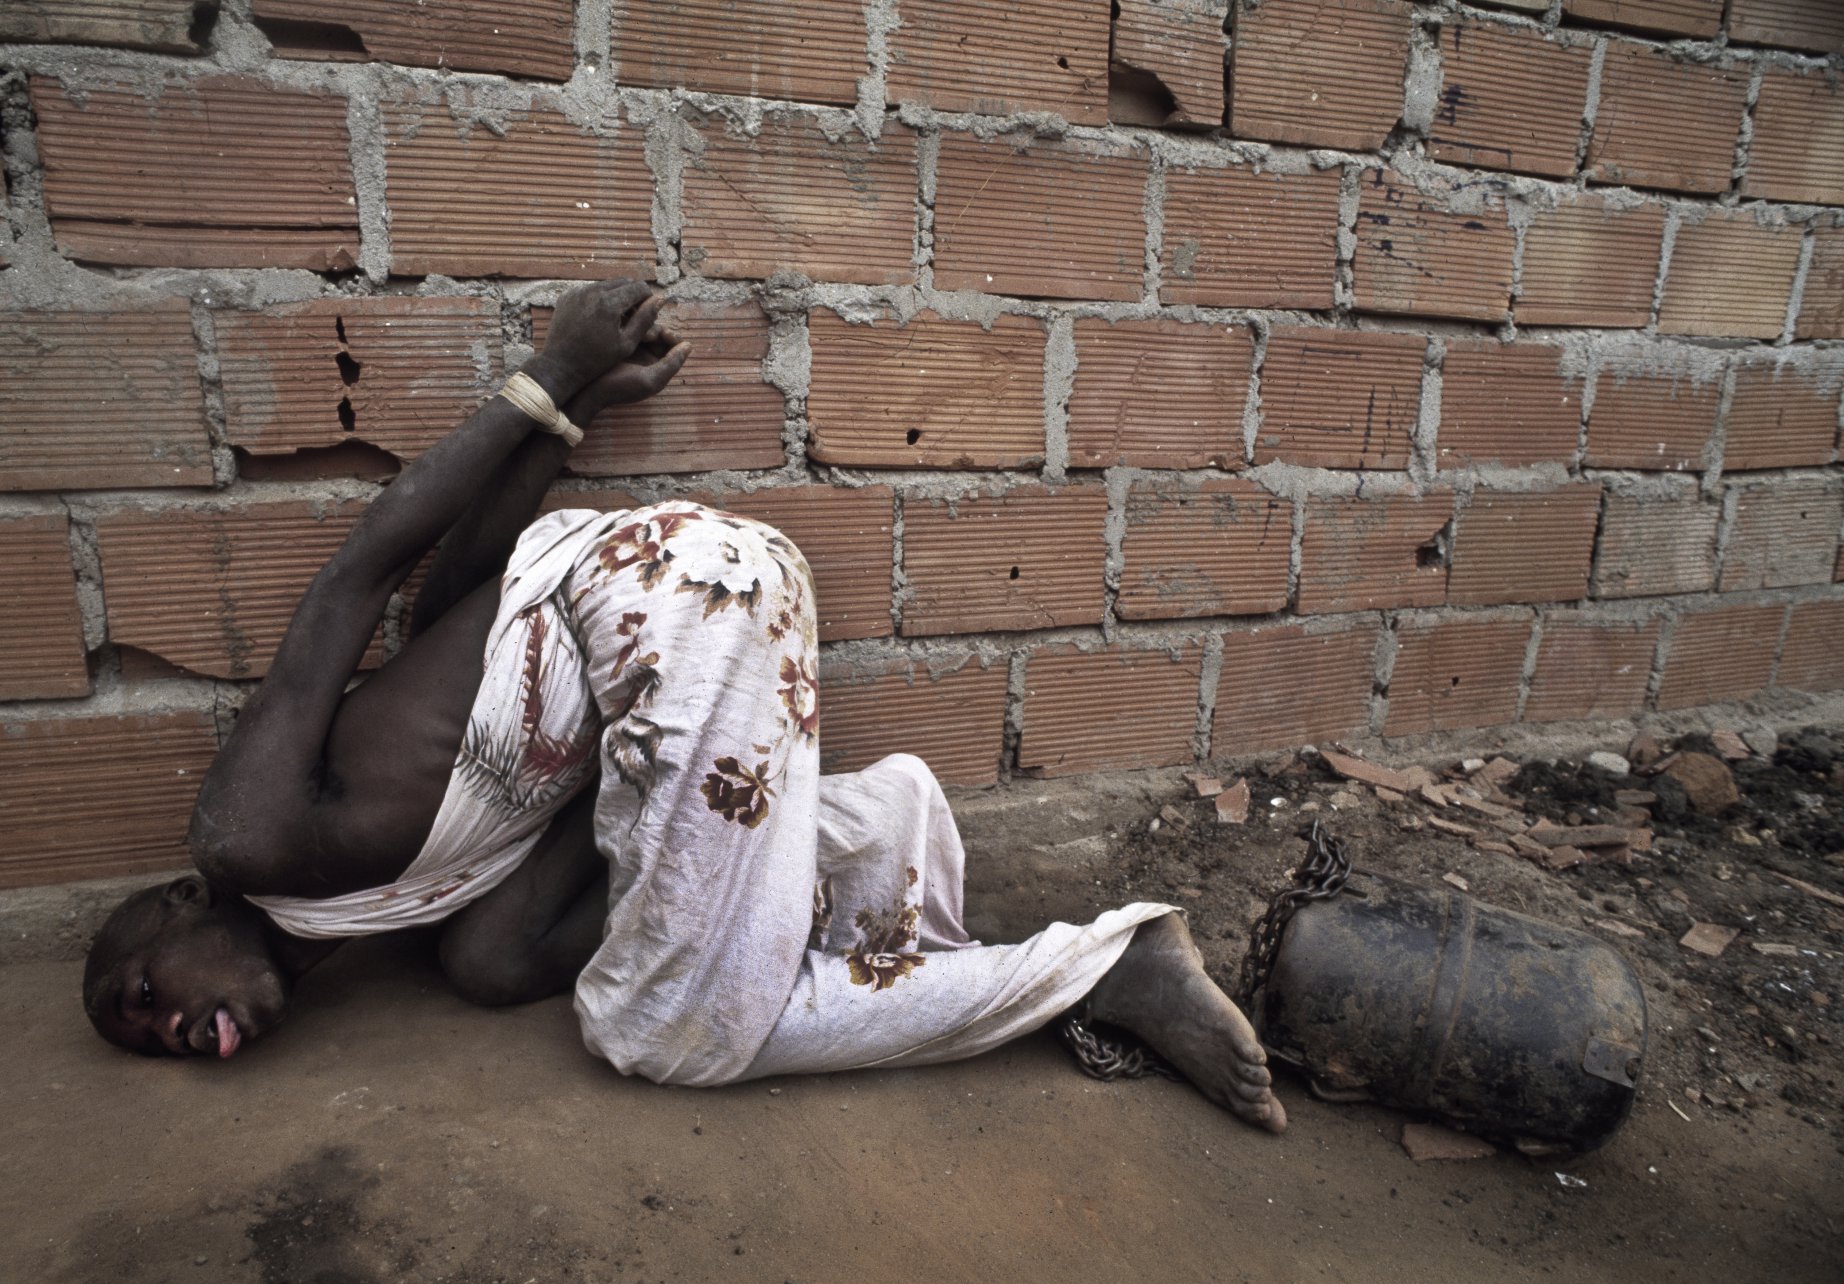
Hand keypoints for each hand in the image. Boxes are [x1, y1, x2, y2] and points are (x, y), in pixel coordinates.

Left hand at [525, 279, 662, 403]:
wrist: (560, 366)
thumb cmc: (596, 360)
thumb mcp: (627, 343)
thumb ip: (644, 319)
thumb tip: (659, 300)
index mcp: (610, 303)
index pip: (639, 287)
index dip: (648, 298)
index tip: (647, 312)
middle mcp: (593, 291)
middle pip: (624, 281)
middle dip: (633, 295)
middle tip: (634, 315)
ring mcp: (578, 292)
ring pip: (607, 285)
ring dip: (617, 296)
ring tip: (617, 318)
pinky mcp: (567, 296)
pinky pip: (590, 290)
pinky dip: (599, 299)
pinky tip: (598, 319)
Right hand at [563, 322, 691, 424]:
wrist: (584, 389)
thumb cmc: (618, 387)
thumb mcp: (650, 380)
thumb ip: (672, 364)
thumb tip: (688, 346)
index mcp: (657, 367)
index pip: (673, 346)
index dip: (672, 337)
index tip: (664, 334)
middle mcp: (645, 357)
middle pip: (659, 334)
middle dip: (656, 329)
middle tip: (647, 332)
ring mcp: (630, 348)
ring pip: (643, 327)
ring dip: (642, 324)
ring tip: (635, 328)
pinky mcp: (615, 340)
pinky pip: (628, 325)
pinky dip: (629, 321)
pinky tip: (623, 321)